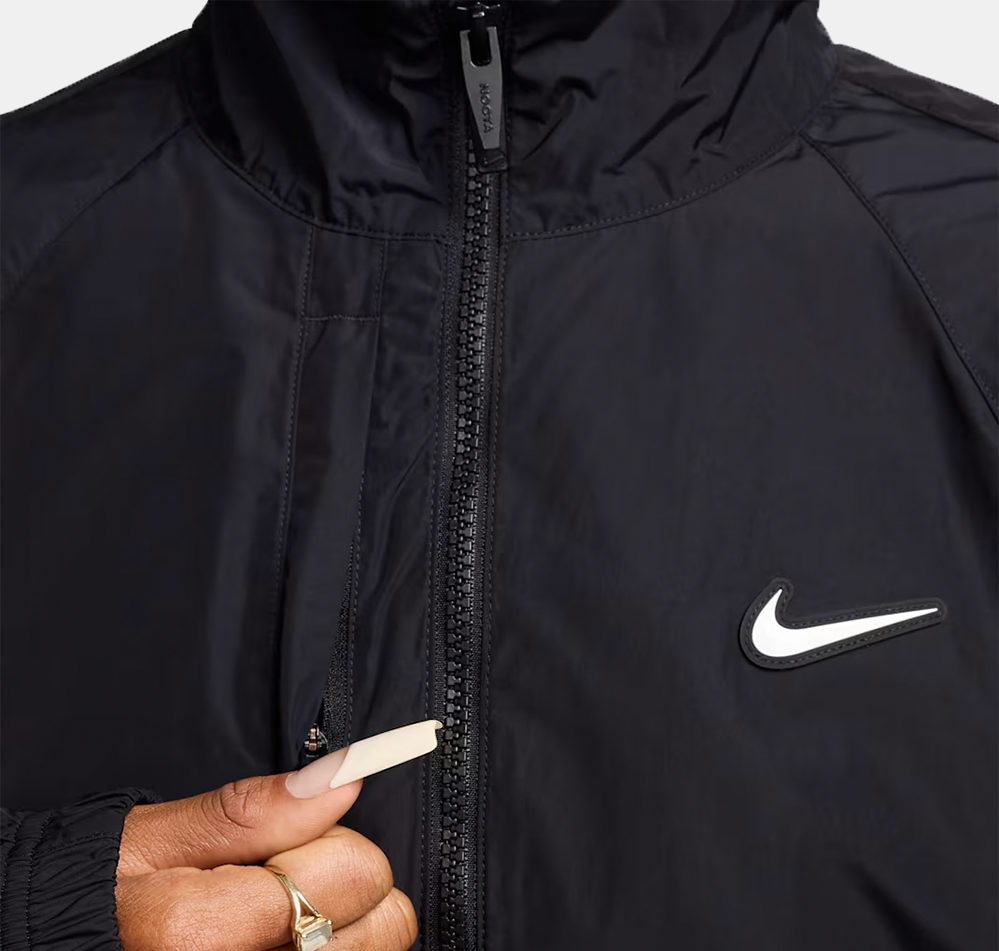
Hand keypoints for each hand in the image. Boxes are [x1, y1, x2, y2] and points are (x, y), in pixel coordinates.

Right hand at [115, 766, 416, 950]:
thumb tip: (342, 779)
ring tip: (277, 913)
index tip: (284, 843)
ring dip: (340, 921)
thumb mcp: (160, 837)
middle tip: (277, 881)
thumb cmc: (106, 893)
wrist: (64, 946)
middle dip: (342, 883)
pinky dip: (332, 946)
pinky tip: (284, 938)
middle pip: (382, 923)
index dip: (329, 840)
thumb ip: (252, 810)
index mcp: (204, 935)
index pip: (357, 873)